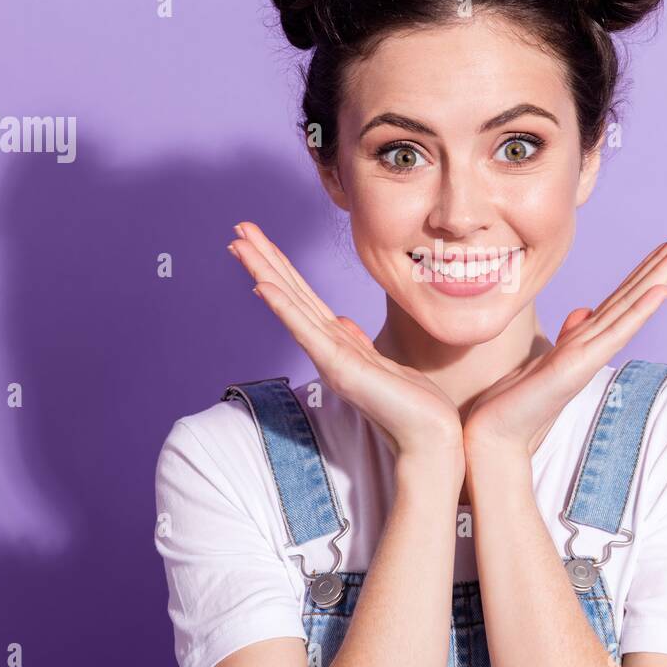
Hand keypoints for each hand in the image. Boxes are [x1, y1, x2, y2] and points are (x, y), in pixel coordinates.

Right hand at [227, 222, 463, 462]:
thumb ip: (357, 342)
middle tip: (237, 229)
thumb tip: (341, 321)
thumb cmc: (412, 405)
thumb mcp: (382, 363)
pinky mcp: (339, 368)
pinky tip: (263, 286)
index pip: (303, 297)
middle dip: (264, 260)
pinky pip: (305, 330)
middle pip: (289, 294)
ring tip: (239, 244)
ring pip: (290, 305)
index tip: (259, 241)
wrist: (429, 436)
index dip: (281, 267)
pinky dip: (284, 307)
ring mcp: (329, 357)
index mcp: (337, 343)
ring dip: (264, 272)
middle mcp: (327, 348)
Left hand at [463, 230, 666, 463]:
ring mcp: (590, 354)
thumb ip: (569, 336)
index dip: (648, 267)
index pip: (624, 295)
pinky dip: (640, 311)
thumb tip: (583, 311)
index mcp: (587, 338)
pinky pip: (615, 333)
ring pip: (632, 307)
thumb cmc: (518, 401)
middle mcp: (594, 343)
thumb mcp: (543, 360)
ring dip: (662, 276)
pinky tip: (662, 291)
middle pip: (636, 295)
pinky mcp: (579, 367)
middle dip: (666, 264)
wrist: (496, 433)